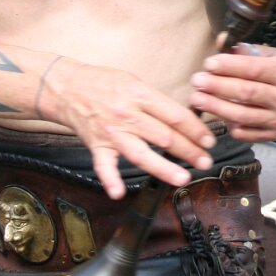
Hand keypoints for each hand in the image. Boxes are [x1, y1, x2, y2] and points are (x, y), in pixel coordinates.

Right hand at [41, 59, 215, 198]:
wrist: (66, 86)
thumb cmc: (104, 82)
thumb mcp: (134, 82)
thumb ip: (156, 100)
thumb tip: (182, 117)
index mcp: (140, 95)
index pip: (175, 115)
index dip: (195, 129)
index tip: (209, 140)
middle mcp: (127, 114)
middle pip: (164, 136)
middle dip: (189, 150)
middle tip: (205, 161)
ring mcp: (111, 132)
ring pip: (141, 153)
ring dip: (164, 167)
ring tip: (183, 177)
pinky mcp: (96, 145)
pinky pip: (103, 165)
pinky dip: (110, 179)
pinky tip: (119, 193)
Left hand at [190, 44, 275, 143]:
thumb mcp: (266, 53)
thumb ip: (242, 49)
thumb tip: (220, 40)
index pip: (253, 69)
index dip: (229, 67)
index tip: (208, 64)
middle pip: (246, 93)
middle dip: (217, 87)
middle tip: (196, 81)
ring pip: (243, 116)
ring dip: (216, 107)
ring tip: (197, 98)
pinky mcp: (274, 134)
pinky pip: (245, 133)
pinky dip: (228, 125)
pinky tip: (216, 115)